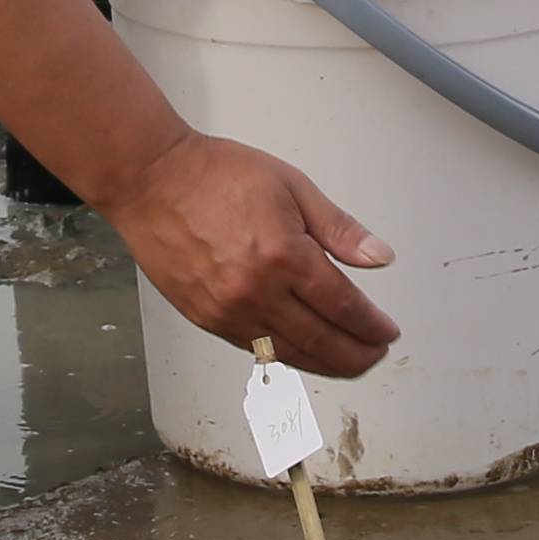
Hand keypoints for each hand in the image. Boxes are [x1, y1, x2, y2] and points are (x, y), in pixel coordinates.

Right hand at [109, 129, 402, 376]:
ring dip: (327, 364)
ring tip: (350, 361)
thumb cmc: (216, 174)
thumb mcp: (291, 186)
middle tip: (376, 352)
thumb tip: (380, 258)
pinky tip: (303, 352)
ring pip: (290, 354)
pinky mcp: (205, 319)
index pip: (343, 307)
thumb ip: (339, 229)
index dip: (371, 326)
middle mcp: (257, 292)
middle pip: (321, 341)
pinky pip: (256, 350)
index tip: (387, 332)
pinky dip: (287, 357)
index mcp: (284, 256)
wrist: (151, 180)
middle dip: (357, 355)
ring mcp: (229, 311)